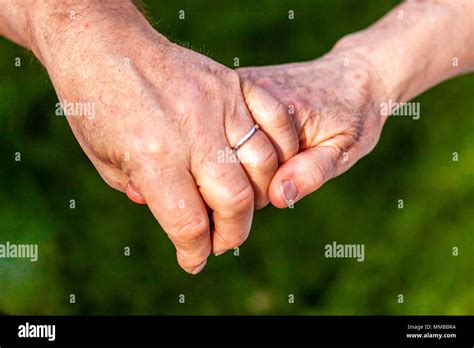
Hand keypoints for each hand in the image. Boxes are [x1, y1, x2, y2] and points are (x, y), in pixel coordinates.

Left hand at [26, 2, 298, 272]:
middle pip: (234, 201)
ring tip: (240, 207)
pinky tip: (266, 167)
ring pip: (262, 166)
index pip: (188, 224)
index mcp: (152, 156)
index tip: (193, 259)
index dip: (194, 252)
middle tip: (220, 241)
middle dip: (231, 235)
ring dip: (257, 199)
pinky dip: (280, 151)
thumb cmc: (96, 103)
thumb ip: (146, 194)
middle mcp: (191, 132)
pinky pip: (275, 122)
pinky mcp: (233, 84)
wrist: (104, 43)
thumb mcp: (104, 160)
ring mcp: (218, 104)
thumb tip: (179, 218)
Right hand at [238, 49, 388, 207]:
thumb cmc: (353, 115)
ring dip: (237, 156)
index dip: (261, 188)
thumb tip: (278, 196)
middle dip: (246, 173)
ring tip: (269, 154)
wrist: (353, 74)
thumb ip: (313, 172)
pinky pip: (223, 123)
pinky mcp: (235, 84)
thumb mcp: (344, 150)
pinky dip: (235, 139)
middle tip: (279, 169)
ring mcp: (239, 83)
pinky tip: (255, 140)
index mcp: (280, 107)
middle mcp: (253, 90)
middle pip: (228, 151)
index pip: (249, 166)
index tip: (283, 184)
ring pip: (222, 138)